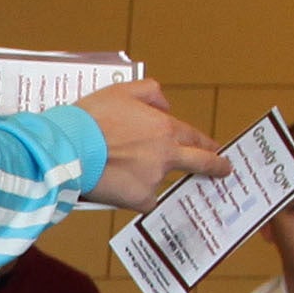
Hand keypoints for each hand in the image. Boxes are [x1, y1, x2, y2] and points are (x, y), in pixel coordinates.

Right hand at [81, 79, 224, 211]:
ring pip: (161, 182)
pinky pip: (144, 201)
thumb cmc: (91, 119)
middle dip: (216, 166)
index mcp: (164, 128)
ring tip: (123, 174)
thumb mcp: (121, 91)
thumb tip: (165, 106)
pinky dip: (134, 197)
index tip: (216, 149)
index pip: (194, 137)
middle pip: (201, 162)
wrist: (70, 148)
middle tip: (223, 170)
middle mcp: (166, 154)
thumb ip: (150, 92)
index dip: (207, 144)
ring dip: (149, 179)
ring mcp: (155, 178)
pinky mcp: (140, 198)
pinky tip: (118, 189)